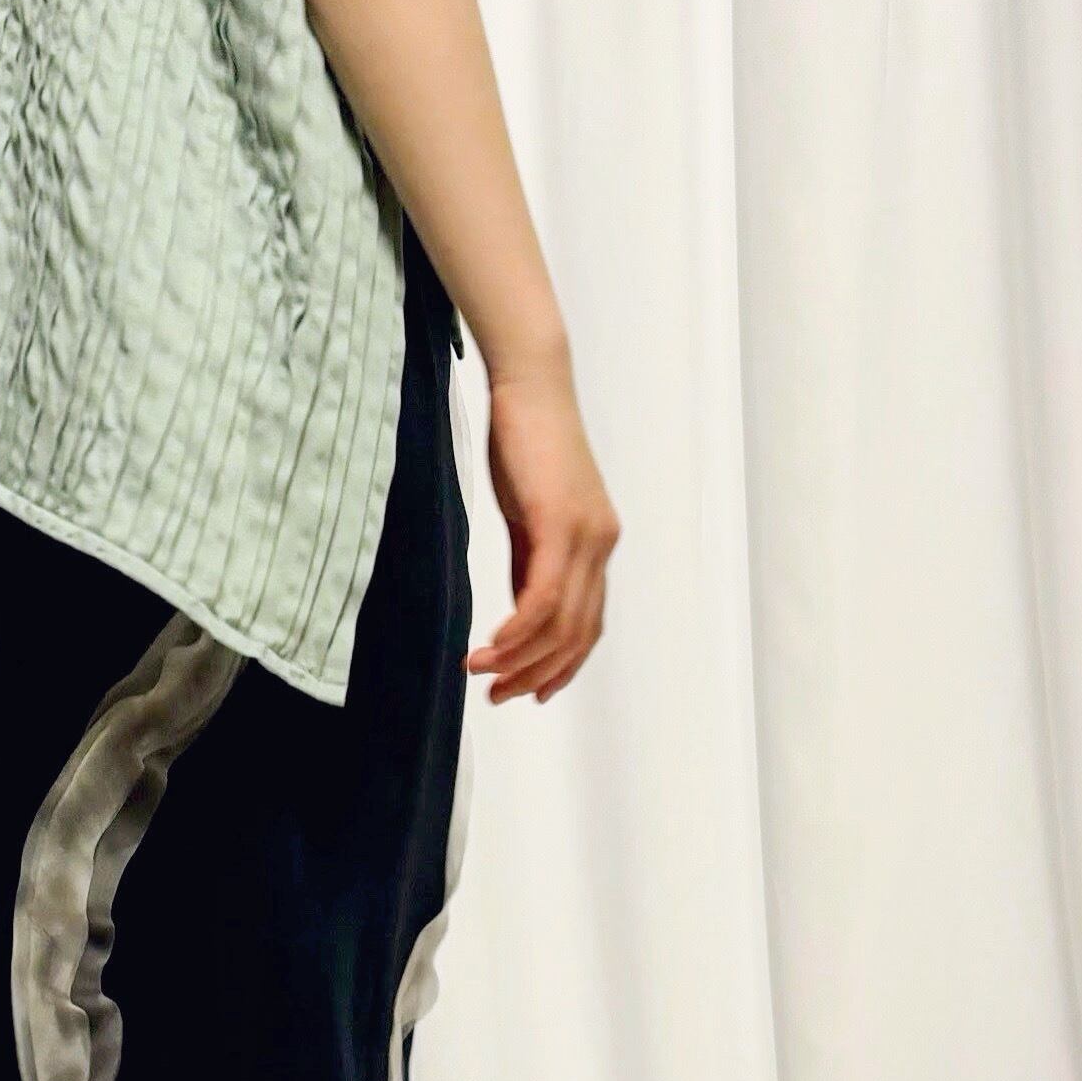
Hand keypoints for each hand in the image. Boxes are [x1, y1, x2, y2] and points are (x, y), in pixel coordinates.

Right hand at [467, 358, 617, 703]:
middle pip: (577, 634)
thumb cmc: (521, 438)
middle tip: (497, 696)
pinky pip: (543, 597)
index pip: (587, 624)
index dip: (561, 666)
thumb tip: (520, 607)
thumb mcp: (527, 511)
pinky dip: (517, 631)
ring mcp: (586, 536)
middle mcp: (601, 544)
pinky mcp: (561, 524)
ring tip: (480, 675)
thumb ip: (530, 558)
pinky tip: (489, 646)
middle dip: (536, 674)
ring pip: (561, 624)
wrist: (528, 384)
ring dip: (520, 659)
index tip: (528, 691)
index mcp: (596, 543)